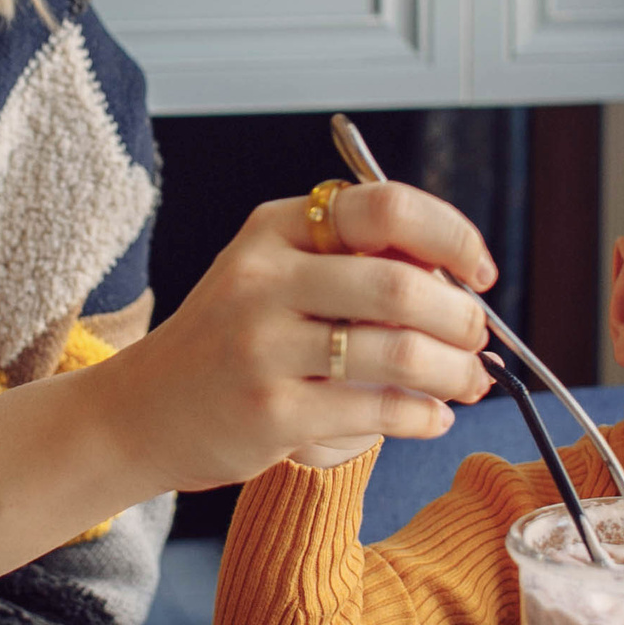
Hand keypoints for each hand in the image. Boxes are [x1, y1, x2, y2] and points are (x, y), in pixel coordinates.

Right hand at [93, 181, 496, 487]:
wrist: (144, 410)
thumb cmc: (231, 339)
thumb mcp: (274, 272)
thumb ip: (351, 261)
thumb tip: (457, 280)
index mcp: (275, 229)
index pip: (384, 207)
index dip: (450, 237)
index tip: (479, 271)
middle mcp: (264, 279)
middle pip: (400, 285)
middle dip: (461, 316)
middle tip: (477, 337)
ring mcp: (263, 348)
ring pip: (398, 353)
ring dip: (455, 371)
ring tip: (469, 381)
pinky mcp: (270, 413)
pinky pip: (376, 412)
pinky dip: (423, 416)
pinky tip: (432, 416)